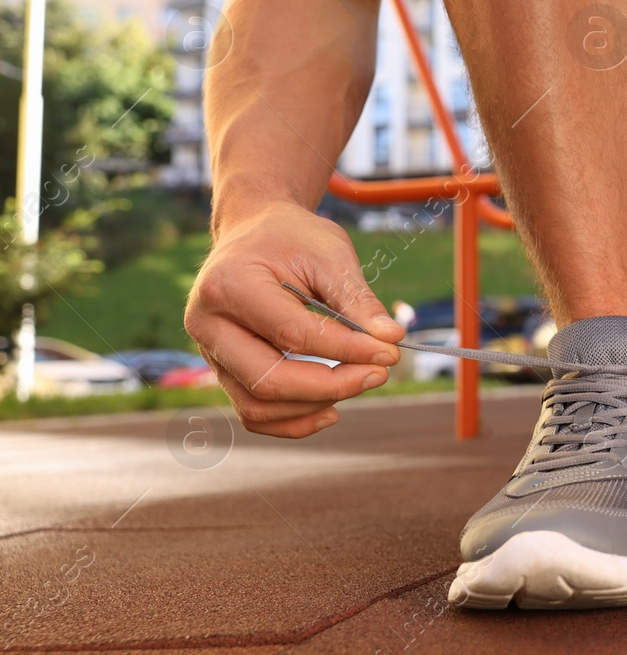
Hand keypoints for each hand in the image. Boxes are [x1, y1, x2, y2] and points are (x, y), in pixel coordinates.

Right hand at [184, 202, 403, 437]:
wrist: (254, 233)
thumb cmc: (292, 239)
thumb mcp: (329, 254)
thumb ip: (357, 300)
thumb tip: (391, 339)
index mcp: (229, 285)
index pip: (292, 334)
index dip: (347, 350)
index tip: (390, 353)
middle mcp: (207, 325)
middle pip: (268, 380)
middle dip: (332, 385)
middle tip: (379, 374)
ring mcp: (209, 353)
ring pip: (258, 405)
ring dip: (316, 405)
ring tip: (360, 382)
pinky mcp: (223, 370)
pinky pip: (253, 413)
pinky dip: (293, 421)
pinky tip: (332, 409)